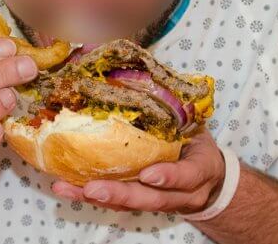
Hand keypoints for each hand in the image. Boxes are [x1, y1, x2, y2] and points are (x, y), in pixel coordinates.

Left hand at [52, 129, 225, 212]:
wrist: (211, 180)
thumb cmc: (200, 144)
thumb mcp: (200, 128)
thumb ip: (181, 114)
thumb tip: (149, 73)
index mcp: (200, 170)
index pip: (187, 175)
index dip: (169, 177)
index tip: (148, 174)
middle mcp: (182, 193)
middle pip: (151, 199)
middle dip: (121, 194)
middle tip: (93, 188)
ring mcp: (162, 201)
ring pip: (130, 205)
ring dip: (98, 198)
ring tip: (67, 188)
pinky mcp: (142, 201)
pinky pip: (117, 203)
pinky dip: (89, 195)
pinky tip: (66, 186)